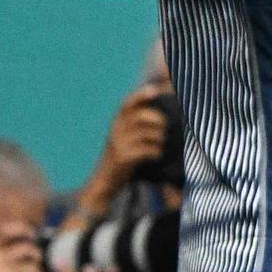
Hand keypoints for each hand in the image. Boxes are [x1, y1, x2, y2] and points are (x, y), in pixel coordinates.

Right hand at [87, 84, 168, 198]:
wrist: (106, 181)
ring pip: (147, 133)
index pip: (127, 103)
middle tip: (165, 129)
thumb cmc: (125, 153)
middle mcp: (115, 129)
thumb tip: (161, 99)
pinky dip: (156, 152)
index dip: (140, 95)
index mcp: (117, 121)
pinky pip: (146, 150)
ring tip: (160, 144)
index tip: (154, 91)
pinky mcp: (122, 157)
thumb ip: (140, 120)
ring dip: (160, 138)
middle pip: (141, 116)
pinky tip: (156, 155)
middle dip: (159, 121)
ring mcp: (118, 143)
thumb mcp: (127, 134)